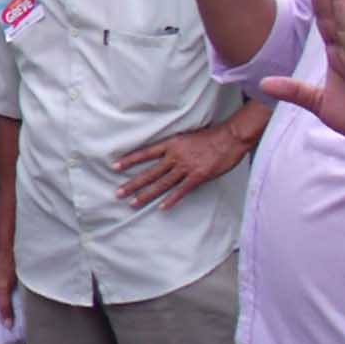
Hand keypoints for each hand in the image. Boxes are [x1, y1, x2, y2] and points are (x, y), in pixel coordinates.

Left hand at [114, 124, 248, 210]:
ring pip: (162, 184)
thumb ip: (173, 147)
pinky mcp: (198, 176)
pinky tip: (160, 207)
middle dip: (132, 184)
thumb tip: (163, 155)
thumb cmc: (209, 136)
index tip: (114, 166)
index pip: (145, 153)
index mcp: (170, 144)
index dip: (129, 160)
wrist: (230, 138)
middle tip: (117, 193)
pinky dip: (171, 200)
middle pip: (149, 173)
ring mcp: (186, 167)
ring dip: (146, 195)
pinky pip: (181, 190)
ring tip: (132, 203)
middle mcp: (175, 156)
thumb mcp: (186, 136)